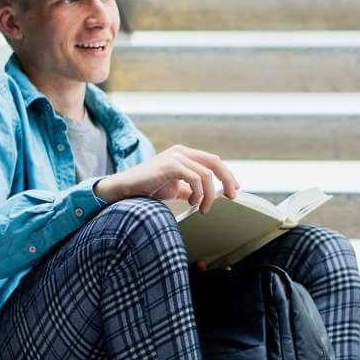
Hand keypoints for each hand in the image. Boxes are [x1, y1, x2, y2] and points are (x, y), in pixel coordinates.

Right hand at [94, 145, 239, 211]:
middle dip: (227, 180)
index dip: (226, 174)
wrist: (125, 188)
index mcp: (184, 154)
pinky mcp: (169, 165)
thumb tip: (205, 197)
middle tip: (231, 197)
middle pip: (215, 162)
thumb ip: (189, 190)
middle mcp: (181, 152)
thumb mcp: (174, 188)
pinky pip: (194, 178)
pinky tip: (193, 203)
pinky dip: (198, 193)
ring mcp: (175, 156)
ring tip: (203, 208)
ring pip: (206, 173)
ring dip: (209, 194)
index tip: (234, 190)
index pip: (212, 161)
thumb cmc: (148, 188)